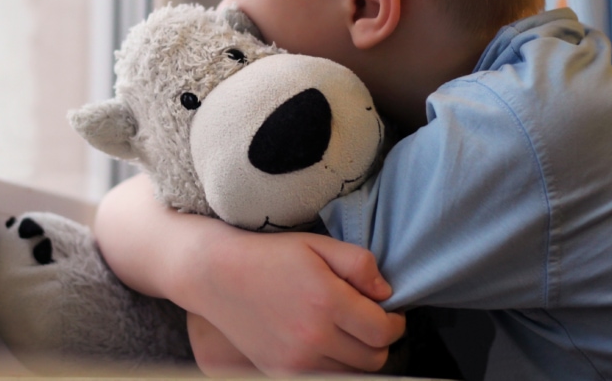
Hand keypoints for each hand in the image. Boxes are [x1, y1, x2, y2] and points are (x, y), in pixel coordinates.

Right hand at [185, 228, 405, 374]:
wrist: (217, 275)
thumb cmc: (269, 255)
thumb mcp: (317, 244)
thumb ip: (359, 264)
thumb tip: (386, 293)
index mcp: (327, 301)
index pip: (384, 331)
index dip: (395, 322)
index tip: (389, 312)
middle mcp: (313, 337)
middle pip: (374, 358)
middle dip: (379, 340)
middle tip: (367, 320)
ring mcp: (295, 360)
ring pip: (352, 373)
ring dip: (357, 355)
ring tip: (343, 330)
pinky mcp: (280, 371)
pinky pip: (325, 378)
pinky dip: (333, 365)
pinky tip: (324, 343)